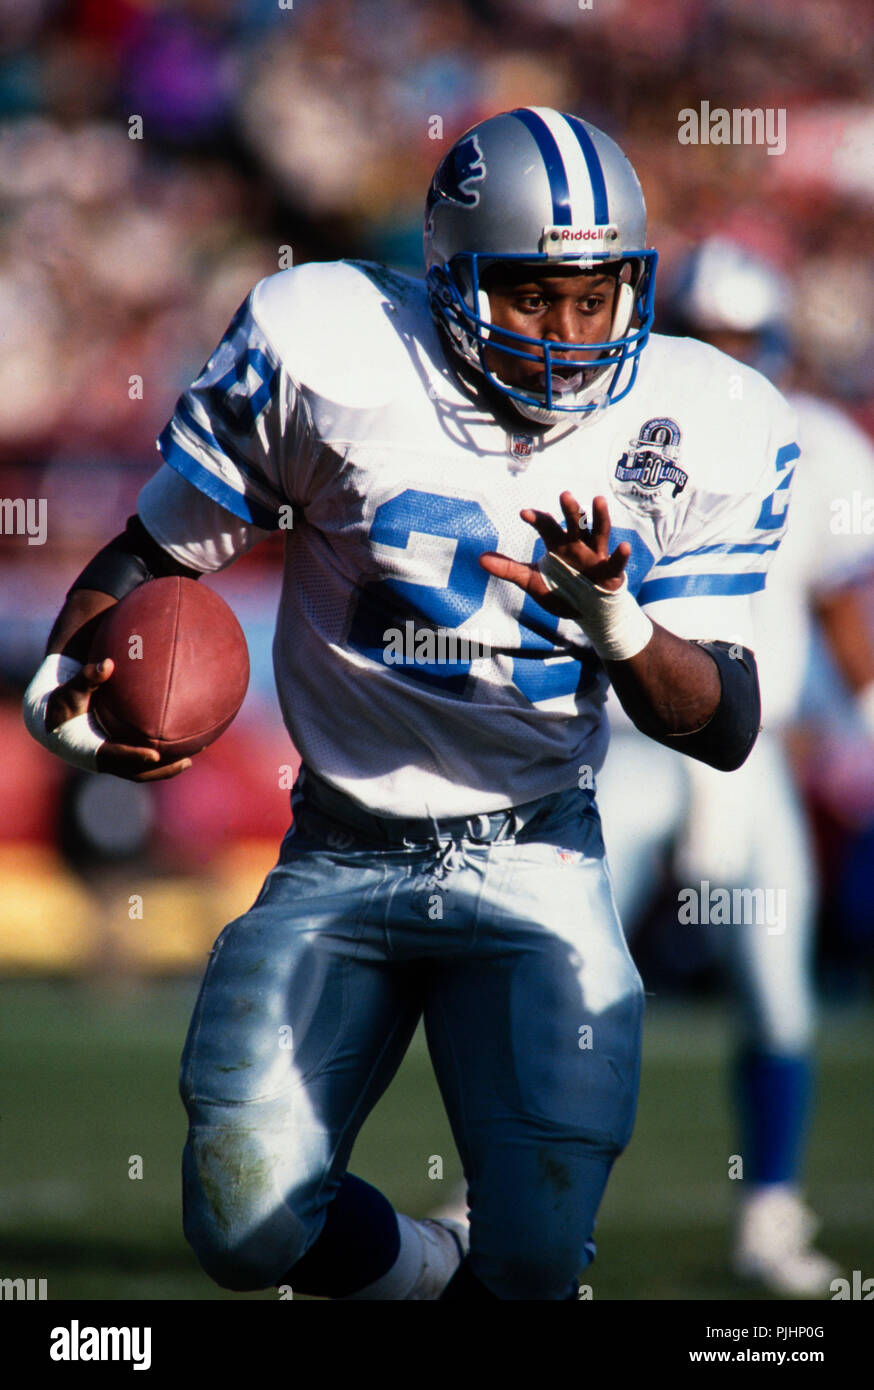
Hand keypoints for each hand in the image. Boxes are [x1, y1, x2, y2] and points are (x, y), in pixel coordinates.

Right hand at [46, 658, 192, 780]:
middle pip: (135, 772)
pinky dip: (160, 758)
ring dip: (166, 768)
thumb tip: (108, 663)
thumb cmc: (61, 702)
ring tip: (192, 757)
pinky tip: (181, 745)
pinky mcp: (116, 757)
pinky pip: (140, 762)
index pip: (115, 756)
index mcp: (88, 748)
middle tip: (187, 761)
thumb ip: (88, 677)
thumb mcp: (70, 690)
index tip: (156, 755)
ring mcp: (110, 761)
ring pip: (141, 771)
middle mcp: (101, 760)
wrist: (50, 720)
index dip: (134, 757)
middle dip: (162, 770)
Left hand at [479, 492, 629, 617]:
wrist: (587, 612)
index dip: (537, 519)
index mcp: (559, 545)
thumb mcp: (532, 581)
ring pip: (598, 532)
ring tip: (598, 499)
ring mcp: (595, 556)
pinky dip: (621, 554)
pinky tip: (624, 546)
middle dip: (570, 510)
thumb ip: (509, 569)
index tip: (524, 513)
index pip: (547, 526)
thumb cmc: (562, 590)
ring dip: (599, 516)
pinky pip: (616, 562)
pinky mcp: (610, 572)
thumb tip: (480, 559)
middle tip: (564, 494)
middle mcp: (578, 545)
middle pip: (574, 523)